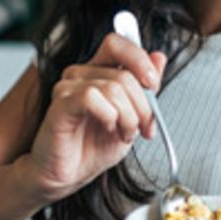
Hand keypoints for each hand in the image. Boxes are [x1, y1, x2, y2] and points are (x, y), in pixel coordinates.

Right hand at [22, 32, 167, 202]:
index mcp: (98, 72)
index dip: (140, 59)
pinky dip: (109, 116)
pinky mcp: (61, 103)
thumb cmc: (92, 148)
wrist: (69, 175)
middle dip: (144, 106)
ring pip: (114, 88)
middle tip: (144, 128)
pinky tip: (108, 128)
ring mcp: (68, 87)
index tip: (153, 84)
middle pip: (125, 74)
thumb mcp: (132, 117)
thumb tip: (159, 57)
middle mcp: (81, 74)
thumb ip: (144, 88)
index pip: (118, 44)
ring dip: (129, 117)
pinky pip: (93, 97)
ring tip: (124, 134)